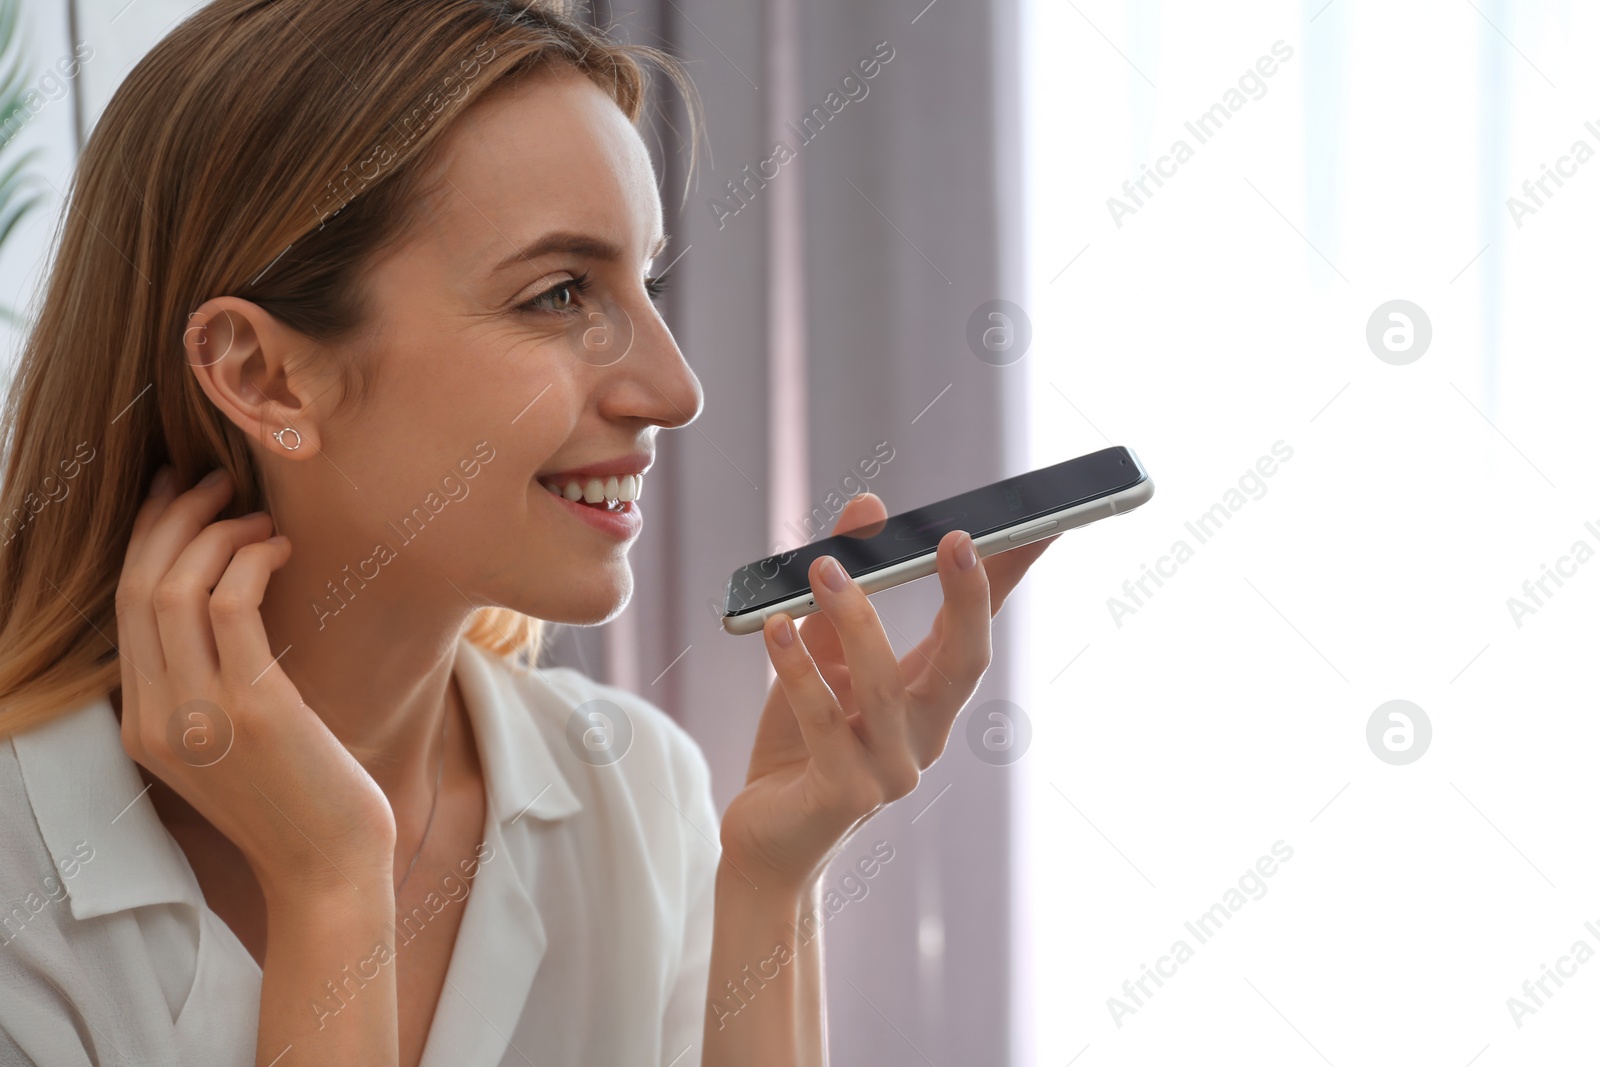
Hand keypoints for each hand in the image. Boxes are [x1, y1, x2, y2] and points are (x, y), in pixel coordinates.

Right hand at [114, 466, 395, 903]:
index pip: (124, 607)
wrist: (329, 870)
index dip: (146, 539)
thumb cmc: (299, 800)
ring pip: (176, 587)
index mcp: (141, 726)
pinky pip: (231, 605)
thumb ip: (207, 686)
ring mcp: (199, 714)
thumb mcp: (229, 744)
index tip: (173, 495)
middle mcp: (157, 718)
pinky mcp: (253, 708)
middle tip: (216, 483)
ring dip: (218, 533)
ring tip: (260, 518)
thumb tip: (223, 601)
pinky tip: (281, 549)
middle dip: (175, 520)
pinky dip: (252, 560)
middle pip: (140, 586)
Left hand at [720, 492, 1057, 890]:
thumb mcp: (820, 654)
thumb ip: (841, 587)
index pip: (978, 630)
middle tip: (955, 539)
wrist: (768, 843)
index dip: (1008, 578)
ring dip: (857, 620)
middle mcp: (924, 735)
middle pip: (964, 662)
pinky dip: (799, 671)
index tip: (1041, 522)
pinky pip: (825, 722)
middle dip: (967, 598)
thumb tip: (868, 507)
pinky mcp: (845, 794)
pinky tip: (777, 630)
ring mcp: (891, 771)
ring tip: (825, 569)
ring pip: (886, 686)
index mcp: (928, 700)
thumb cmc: (800, 747)